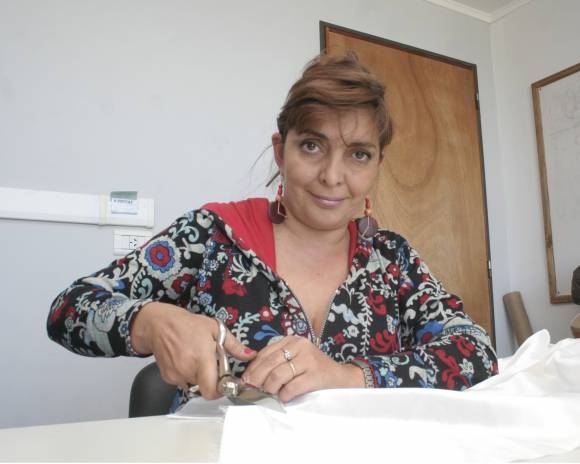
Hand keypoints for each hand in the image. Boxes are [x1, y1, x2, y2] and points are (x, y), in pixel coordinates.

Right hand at [131, 302, 256, 398]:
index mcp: (201, 358)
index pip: (212, 391)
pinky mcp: (168, 377)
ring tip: (199, 360)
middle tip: (213, 366)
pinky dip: (189, 376)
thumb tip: (250, 355)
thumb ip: (234, 346)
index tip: (226, 381)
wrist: (159, 324)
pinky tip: (188, 360)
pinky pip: (184, 383)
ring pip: (195, 386)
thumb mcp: (215, 329)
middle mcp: (187, 370)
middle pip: (206, 389)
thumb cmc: (188, 324)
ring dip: (200, 378)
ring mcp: (176, 376)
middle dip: (213, 381)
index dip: (222, 390)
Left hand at [241, 335, 364, 401]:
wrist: (341, 378)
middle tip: (254, 389)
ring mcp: (308, 359)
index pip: (265, 353)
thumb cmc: (314, 370)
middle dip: (257, 379)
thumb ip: (276, 363)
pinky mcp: (315, 375)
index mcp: (292, 340)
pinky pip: (290, 388)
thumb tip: (251, 376)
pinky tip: (285, 397)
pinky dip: (284, 395)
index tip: (246, 379)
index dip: (253, 367)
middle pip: (269, 364)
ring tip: (272, 393)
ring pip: (277, 376)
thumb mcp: (295, 359)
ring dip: (270, 388)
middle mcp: (300, 346)